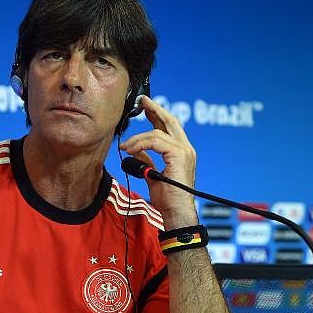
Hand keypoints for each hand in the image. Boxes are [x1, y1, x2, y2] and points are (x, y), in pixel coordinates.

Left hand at [119, 96, 197, 227]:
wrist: (176, 212)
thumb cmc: (168, 198)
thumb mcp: (153, 175)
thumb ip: (147, 160)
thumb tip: (136, 151)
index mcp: (182, 152)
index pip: (170, 128)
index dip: (158, 115)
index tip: (145, 108)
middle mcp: (186, 149)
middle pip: (170, 121)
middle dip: (155, 109)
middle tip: (142, 100)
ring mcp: (184, 151)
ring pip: (158, 133)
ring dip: (137, 139)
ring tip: (125, 147)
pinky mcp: (179, 155)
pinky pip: (156, 141)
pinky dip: (141, 144)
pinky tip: (130, 150)